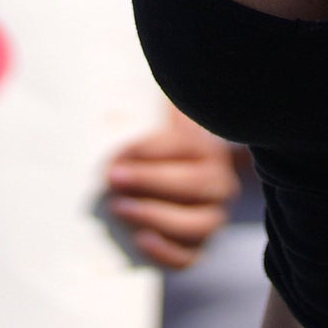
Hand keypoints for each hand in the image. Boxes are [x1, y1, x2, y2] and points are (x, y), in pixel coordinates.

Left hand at [102, 110, 241, 269]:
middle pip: (194, 184)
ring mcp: (213, 217)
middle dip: (151, 180)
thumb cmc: (159, 148)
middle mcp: (219, 183)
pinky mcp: (199, 246)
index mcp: (208, 148)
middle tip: (113, 178)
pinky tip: (141, 241)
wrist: (179, 181)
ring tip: (119, 208)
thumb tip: (107, 69)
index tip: (117, 152)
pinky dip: (167, 254)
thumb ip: (143, 106)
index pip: (184, 146)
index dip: (150, 149)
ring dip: (157, 216)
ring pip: (197, 224)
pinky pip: (191, 257)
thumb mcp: (156, 121)